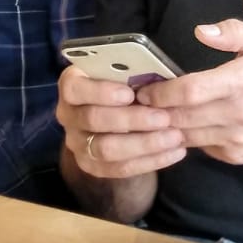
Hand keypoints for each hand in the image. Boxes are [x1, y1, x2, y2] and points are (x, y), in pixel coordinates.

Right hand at [56, 64, 183, 178]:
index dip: (100, 92)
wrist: (119, 113)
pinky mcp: (91, 165)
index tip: (129, 94)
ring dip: (144, 144)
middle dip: (132, 120)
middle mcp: (68, 114)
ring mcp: (76, 143)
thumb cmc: (125, 83)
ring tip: (174, 136)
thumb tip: (157, 76)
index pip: (74, 88)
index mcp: (71, 85)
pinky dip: (150, 161)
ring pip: (106, 149)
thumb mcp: (125, 73)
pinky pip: (120, 168)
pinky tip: (175, 152)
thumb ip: (132, 73)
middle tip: (165, 117)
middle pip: (93, 120)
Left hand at [136, 20, 242, 164]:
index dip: (161, 92)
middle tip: (137, 104)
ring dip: (165, 128)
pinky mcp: (237, 156)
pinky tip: (180, 127)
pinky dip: (188, 138)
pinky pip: (201, 148)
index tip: (144, 89)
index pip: (190, 91)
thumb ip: (233, 32)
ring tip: (150, 116)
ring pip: (187, 136)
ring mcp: (237, 139)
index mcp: (242, 82)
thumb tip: (202, 31)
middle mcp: (239, 114)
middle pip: (182, 117)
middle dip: (154, 112)